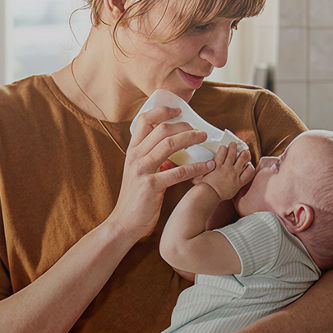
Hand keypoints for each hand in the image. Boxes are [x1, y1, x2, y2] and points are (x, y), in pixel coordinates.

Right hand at [107, 106, 216, 241]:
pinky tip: (208, 166)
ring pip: (169, 144)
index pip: (144, 119)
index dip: (162, 111)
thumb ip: (153, 157)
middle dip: (184, 125)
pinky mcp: (151, 186)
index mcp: (132, 150)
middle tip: (199, 130)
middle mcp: (135, 156)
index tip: (179, 110)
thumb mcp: (139, 171)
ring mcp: (142, 170)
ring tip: (205, 139)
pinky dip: (196, 167)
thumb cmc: (136, 197)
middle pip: (162, 129)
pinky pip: (177, 172)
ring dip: (191, 138)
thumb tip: (175, 145)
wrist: (124, 222)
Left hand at [196, 143, 253, 200]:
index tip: (248, 165)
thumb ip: (236, 185)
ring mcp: (226, 169)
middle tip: (244, 151)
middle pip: (243, 160)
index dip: (250, 166)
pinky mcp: (217, 165)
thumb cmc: (218, 195)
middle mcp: (234, 174)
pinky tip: (223, 148)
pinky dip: (223, 149)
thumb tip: (236, 182)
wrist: (209, 195)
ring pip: (232, 155)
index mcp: (239, 182)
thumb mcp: (232, 192)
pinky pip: (221, 154)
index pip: (250, 171)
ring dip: (234, 148)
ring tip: (233, 144)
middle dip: (245, 154)